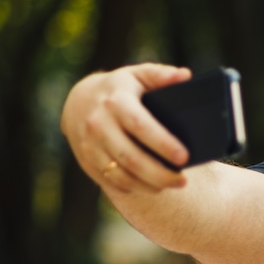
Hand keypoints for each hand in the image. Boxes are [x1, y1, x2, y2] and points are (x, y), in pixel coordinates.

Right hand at [60, 63, 193, 191]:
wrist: (78, 102)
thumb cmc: (119, 89)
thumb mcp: (137, 75)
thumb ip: (160, 75)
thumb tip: (185, 76)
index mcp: (116, 102)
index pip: (140, 126)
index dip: (163, 144)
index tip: (185, 157)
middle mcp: (99, 124)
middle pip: (131, 158)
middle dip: (160, 173)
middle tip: (183, 180)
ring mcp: (91, 146)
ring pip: (122, 175)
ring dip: (149, 185)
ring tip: (172, 184)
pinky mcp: (87, 162)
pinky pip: (112, 182)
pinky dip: (135, 188)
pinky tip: (152, 186)